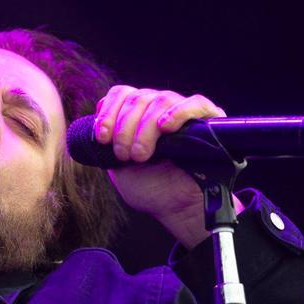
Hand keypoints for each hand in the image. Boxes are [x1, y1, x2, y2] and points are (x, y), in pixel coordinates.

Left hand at [92, 85, 243, 248]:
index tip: (102, 138)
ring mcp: (184, 113)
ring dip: (145, 128)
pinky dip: (179, 112)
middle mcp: (160, 108)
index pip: (122, 94)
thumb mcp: (117, 166)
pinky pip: (196, 104)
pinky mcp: (209, 121)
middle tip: (126, 156)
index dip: (109, 112)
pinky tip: (165, 127)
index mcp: (139, 115)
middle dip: (124, 128)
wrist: (177, 209)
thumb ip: (106, 144)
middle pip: (138, 97)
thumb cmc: (150, 188)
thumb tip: (94, 122)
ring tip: (142, 155)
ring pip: (161, 100)